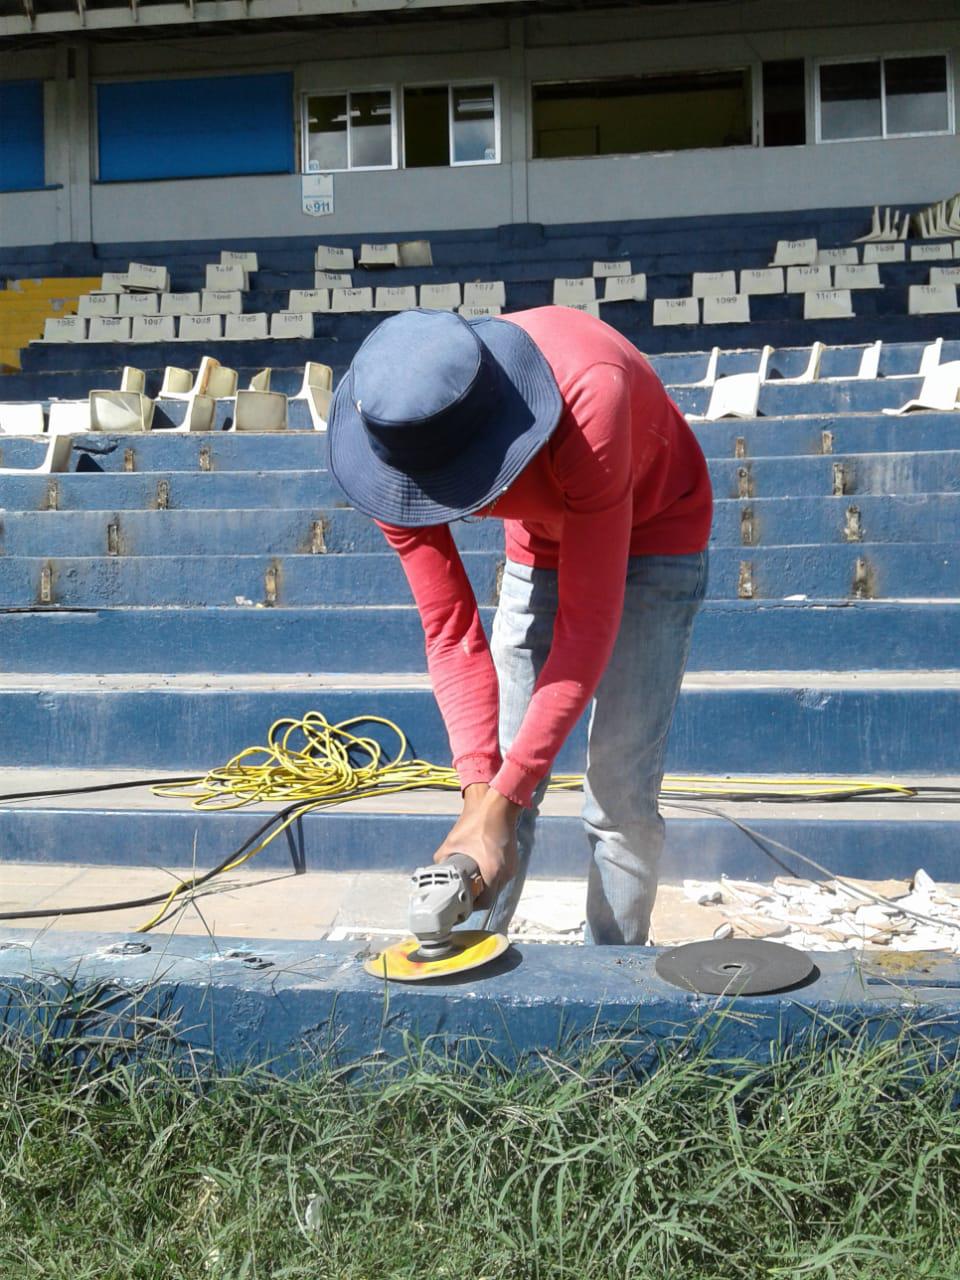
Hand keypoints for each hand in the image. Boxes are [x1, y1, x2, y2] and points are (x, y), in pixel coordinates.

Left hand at [433, 783, 522, 908]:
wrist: (499, 806)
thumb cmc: (477, 823)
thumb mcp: (453, 842)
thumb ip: (442, 857)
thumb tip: (436, 867)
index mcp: (492, 872)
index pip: (484, 903)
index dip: (472, 907)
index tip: (462, 906)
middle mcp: (505, 873)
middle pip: (491, 896)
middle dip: (477, 897)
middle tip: (465, 896)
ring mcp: (511, 867)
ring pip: (497, 887)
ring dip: (486, 887)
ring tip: (473, 884)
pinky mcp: (513, 861)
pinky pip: (502, 876)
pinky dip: (492, 877)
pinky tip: (482, 871)